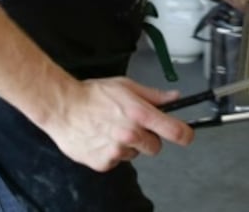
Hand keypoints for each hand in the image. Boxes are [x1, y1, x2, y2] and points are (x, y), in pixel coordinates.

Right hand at [40, 77, 192, 171]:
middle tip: (132, 125)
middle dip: (148, 138)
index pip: (176, 131)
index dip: (185, 134)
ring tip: (110, 129)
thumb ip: (153, 95)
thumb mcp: (125, 86)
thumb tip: (173, 98)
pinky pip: (117, 161)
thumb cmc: (92, 95)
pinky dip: (111, 153)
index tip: (185, 134)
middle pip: (156, 147)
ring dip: (128, 145)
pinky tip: (101, 138)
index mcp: (140, 114)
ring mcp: (117, 151)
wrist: (62, 107)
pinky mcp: (104, 162)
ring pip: (135, 154)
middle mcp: (130, 134)